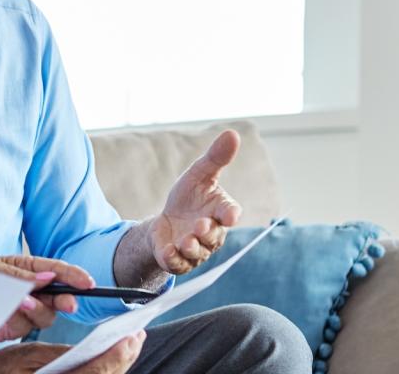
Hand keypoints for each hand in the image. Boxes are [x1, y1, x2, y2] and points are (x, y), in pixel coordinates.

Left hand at [0, 255, 95, 340]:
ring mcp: (20, 311)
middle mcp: (27, 290)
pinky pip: (22, 329)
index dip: (74, 276)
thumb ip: (18, 275)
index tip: (87, 282)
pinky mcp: (9, 328)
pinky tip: (7, 313)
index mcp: (24, 268)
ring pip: (43, 317)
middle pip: (57, 298)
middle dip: (64, 300)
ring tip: (21, 302)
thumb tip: (48, 277)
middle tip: (68, 303)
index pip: (56, 270)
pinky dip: (18, 321)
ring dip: (36, 310)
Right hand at [0, 331, 145, 373]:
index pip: (94, 373)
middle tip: (138, 336)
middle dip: (124, 359)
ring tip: (129, 344)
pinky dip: (104, 370)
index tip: (132, 337)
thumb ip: (61, 354)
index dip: (117, 355)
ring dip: (117, 365)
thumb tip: (95, 349)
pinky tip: (111, 357)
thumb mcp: (27, 354)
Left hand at [151, 130, 243, 273]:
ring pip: (198, 253)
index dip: (230, 214)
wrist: (166, 221)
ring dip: (192, 247)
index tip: (229, 215)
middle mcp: (211, 233)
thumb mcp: (198, 175)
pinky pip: (179, 264)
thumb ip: (216, 158)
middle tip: (199, 225)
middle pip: (214, 236)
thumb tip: (232, 133)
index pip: (230, 212)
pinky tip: (167, 251)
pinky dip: (173, 259)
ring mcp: (196, 249)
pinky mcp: (179, 260)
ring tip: (185, 240)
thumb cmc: (188, 198)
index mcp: (219, 211)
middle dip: (207, 232)